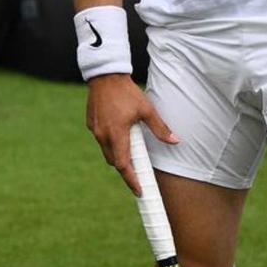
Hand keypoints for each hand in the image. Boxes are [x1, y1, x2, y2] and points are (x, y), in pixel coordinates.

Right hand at [85, 73, 177, 194]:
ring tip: (130, 154)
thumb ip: (160, 128)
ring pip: (106, 151)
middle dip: (125, 169)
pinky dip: (110, 143)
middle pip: (114, 161)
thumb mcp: (146, 109)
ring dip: (117, 155)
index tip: (139, 190)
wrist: (105, 75)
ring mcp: (95, 130)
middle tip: (138, 174)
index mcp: (117, 134)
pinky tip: (119, 135)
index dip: (131, 180)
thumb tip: (175, 141)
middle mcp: (103, 135)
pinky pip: (101, 140)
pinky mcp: (91, 124)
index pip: (123, 165)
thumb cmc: (127, 92)